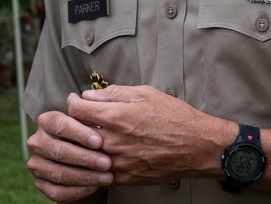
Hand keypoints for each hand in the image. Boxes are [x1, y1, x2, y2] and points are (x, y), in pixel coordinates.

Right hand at [26, 104, 112, 201]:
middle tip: (107, 163)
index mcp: (47, 120)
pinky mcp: (41, 183)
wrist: (92, 154)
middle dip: (85, 158)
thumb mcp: (100, 114)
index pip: (59, 124)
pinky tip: (94, 187)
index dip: (78, 133)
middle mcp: (38, 141)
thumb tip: (87, 96)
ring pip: (58, 173)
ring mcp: (37, 164)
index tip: (99, 141)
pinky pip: (55, 191)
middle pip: (59, 150)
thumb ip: (95, 104)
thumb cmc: (97, 131)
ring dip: (84, 176)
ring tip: (107, 177)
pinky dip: (76, 191)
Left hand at [69, 85, 235, 185]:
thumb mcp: (147, 94)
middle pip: (76, 133)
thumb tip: (91, 95)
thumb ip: (115, 93)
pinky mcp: (124, 177)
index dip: (73, 102)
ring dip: (86, 144)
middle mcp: (113, 141)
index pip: (77, 110)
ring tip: (96, 135)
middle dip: (76, 123)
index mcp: (117, 117)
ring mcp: (117, 162)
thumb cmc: (176, 118)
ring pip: (86, 154)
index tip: (76, 101)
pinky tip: (107, 152)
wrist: (197, 146)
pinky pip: (99, 171)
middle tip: (83, 118)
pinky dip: (98, 162)